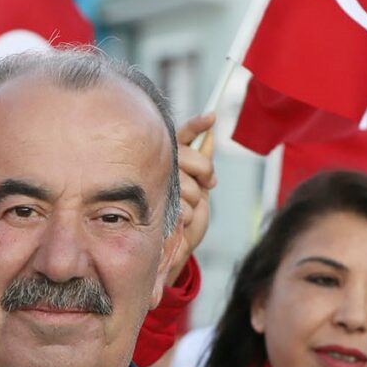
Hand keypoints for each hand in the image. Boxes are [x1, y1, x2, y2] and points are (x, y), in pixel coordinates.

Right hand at [164, 112, 216, 278]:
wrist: (174, 249)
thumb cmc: (187, 220)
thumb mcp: (201, 189)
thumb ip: (202, 163)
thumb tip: (209, 136)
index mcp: (175, 161)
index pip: (184, 136)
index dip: (197, 125)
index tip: (212, 117)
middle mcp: (163, 169)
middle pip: (190, 157)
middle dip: (204, 171)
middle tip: (207, 184)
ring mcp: (157, 184)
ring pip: (186, 182)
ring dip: (194, 200)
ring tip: (187, 211)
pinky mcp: (154, 203)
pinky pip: (179, 201)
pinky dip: (188, 213)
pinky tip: (179, 219)